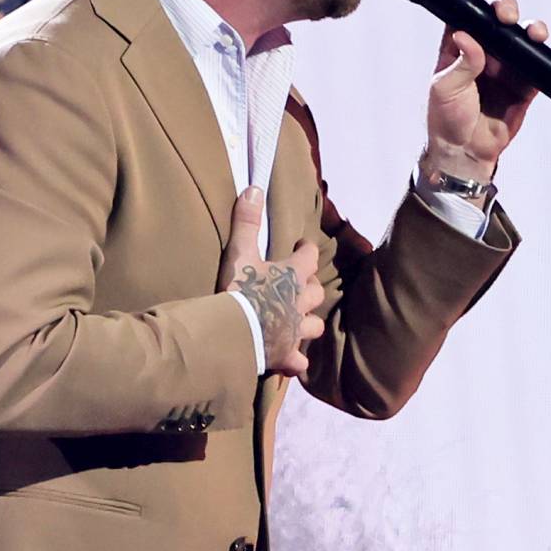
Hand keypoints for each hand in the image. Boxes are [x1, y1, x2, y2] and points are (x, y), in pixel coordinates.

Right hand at [219, 188, 326, 377]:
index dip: (307, 251)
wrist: (234, 332)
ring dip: (309, 324)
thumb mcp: (240, 252)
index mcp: (293, 276)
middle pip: (316, 293)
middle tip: (301, 287)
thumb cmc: (239, 289)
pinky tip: (292, 362)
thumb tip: (255, 188)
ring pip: (314, 327)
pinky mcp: (286, 356)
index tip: (303, 247)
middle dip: (311, 289)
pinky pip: (298, 362)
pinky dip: (296, 361)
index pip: (309, 258)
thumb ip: (247, 221)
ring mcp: (296, 332)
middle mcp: (301, 304)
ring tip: (299, 323)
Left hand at [423, 0, 550, 182]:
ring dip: (535, 30)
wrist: (465, 152)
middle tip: (507, 17)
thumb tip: (467, 36)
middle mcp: (485, 49)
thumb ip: (460, 63)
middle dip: (508, 9)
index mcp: (459, 44)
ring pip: (526, 38)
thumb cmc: (447, 118)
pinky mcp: (527, 84)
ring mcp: (508, 65)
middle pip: (501, 17)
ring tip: (538, 36)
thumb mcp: (445, 88)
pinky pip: (547, 69)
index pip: (467, 10)